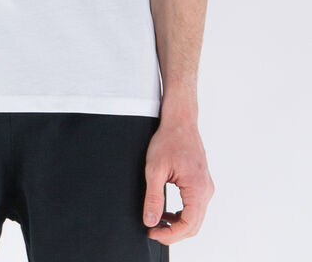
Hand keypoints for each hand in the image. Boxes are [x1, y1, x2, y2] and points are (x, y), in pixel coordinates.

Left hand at [142, 116, 214, 244]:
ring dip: (178, 224)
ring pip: (195, 217)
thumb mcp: (155, 169)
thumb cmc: (169, 139)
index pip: (188, 225)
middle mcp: (206, 190)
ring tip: (158, 222)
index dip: (170, 235)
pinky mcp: (202, 183)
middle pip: (194, 225)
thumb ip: (153, 197)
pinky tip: (167, 212)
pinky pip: (195, 207)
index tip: (153, 233)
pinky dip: (182, 214)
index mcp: (198, 188)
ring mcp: (206, 187)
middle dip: (173, 233)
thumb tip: (150, 221)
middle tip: (153, 231)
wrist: (180, 121)